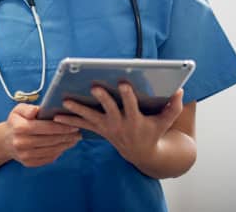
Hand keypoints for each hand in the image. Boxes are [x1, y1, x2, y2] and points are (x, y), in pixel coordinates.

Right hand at [3, 103, 81, 166]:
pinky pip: (48, 158)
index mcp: (20, 128)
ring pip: (51, 150)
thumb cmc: (16, 121)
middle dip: (67, 136)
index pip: (45, 128)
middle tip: (79, 133)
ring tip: (75, 139)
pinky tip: (65, 146)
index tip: (74, 125)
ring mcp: (25, 155)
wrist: (6, 141)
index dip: (61, 127)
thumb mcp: (18, 110)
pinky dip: (59, 152)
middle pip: (50, 140)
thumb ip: (28, 108)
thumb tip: (37, 111)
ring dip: (66, 145)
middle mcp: (21, 143)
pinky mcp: (29, 163)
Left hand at [54, 85, 183, 167]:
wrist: (140, 153)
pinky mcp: (98, 130)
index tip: (123, 82)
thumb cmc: (152, 132)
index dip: (127, 95)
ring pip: (90, 118)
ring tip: (65, 102)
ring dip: (77, 110)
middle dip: (102, 98)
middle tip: (94, 87)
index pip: (131, 105)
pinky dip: (69, 121)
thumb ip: (173, 107)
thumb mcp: (164, 122)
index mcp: (135, 120)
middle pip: (109, 109)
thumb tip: (180, 90)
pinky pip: (82, 125)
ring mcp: (107, 128)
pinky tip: (55, 116)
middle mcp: (119, 124)